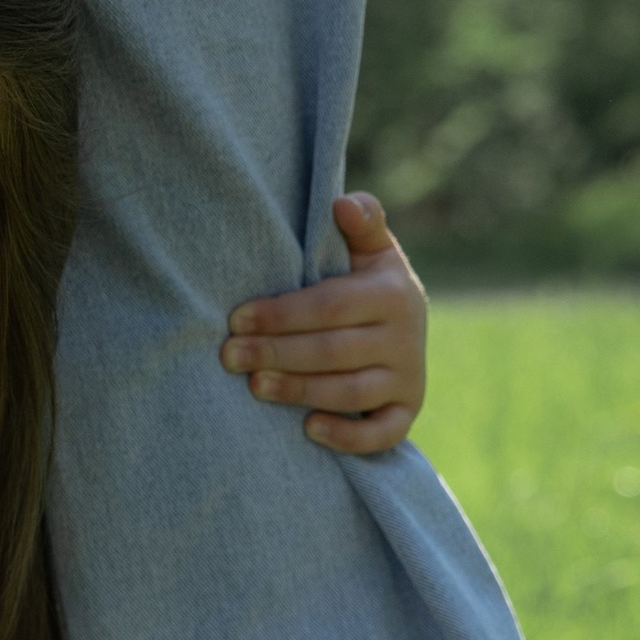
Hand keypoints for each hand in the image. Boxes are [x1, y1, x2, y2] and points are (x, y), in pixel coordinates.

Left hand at [221, 192, 427, 455]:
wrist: (408, 326)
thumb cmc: (368, 283)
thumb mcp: (371, 250)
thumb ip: (362, 222)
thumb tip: (343, 202)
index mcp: (392, 293)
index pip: (330, 305)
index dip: (281, 314)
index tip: (236, 319)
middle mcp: (406, 337)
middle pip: (333, 351)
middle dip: (277, 354)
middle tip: (230, 357)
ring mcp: (409, 379)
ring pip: (351, 393)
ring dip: (300, 391)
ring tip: (255, 387)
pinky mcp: (407, 412)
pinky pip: (384, 434)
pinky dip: (348, 437)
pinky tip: (308, 429)